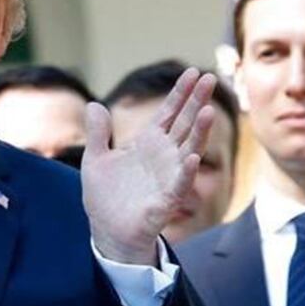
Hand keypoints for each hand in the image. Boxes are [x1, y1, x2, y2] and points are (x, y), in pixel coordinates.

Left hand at [82, 69, 215, 264]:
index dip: (180, 93)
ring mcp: (168, 177)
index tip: (193, 72)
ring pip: (189, 149)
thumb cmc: (106, 198)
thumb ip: (98, 134)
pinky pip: (179, 184)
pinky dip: (186, 171)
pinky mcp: (166, 200)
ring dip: (200, 132)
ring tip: (209, 111)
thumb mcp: (95, 160)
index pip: (169, 113)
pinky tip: (191, 158)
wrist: (108, 233)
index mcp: (148, 144)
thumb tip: (94, 105)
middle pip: (184, 124)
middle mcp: (164, 157)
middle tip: (210, 78)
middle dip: (197, 102)